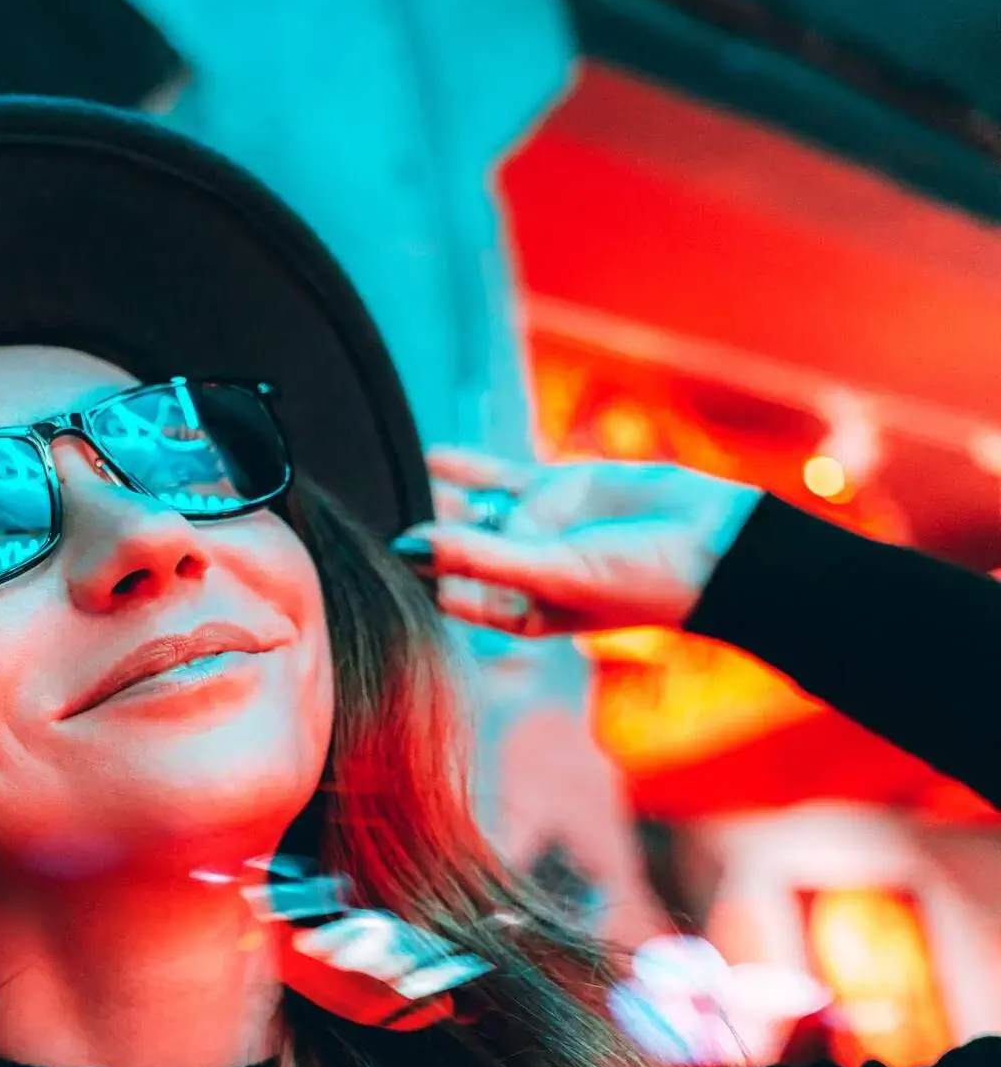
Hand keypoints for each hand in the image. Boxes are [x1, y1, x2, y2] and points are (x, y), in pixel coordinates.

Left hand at [392, 450, 763, 636]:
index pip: (445, 595)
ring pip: (469, 510)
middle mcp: (520, 572)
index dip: (409, 580)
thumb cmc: (638, 581)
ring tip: (379, 480)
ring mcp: (536, 528)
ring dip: (433, 499)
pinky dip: (465, 465)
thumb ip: (479, 557)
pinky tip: (428, 453)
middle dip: (414, 536)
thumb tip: (410, 546)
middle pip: (451, 551)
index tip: (359, 564)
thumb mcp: (550, 574)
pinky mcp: (555, 489)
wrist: (714, 542)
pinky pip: (498, 476)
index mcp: (515, 612)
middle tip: (352, 517)